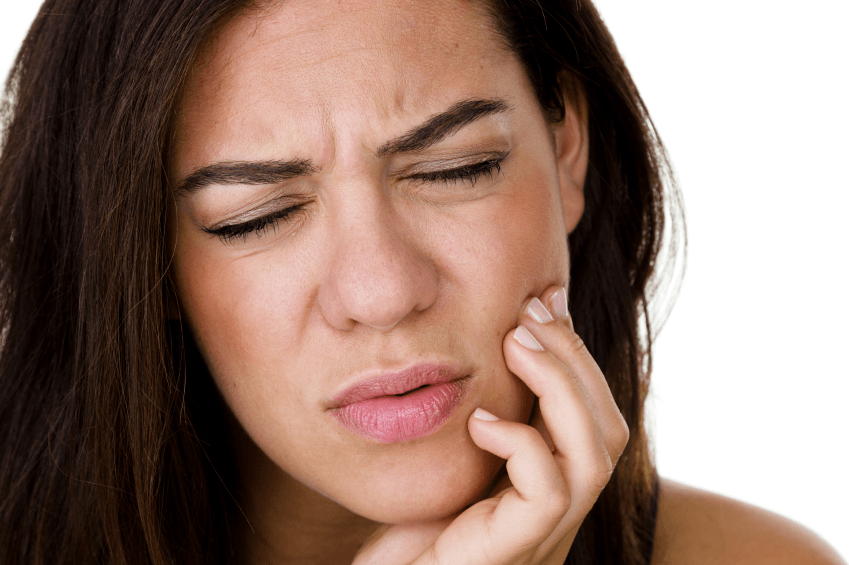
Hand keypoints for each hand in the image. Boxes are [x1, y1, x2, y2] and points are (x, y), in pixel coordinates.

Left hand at [353, 285, 629, 564]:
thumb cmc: (409, 527)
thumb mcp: (453, 458)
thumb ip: (481, 416)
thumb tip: (497, 342)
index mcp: (551, 490)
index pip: (598, 419)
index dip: (578, 356)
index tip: (545, 302)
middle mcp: (558, 516)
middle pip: (610, 430)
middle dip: (575, 358)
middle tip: (531, 310)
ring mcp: (539, 539)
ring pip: (593, 456)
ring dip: (560, 386)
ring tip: (515, 342)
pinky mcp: (509, 552)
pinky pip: (547, 493)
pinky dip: (522, 443)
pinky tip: (479, 421)